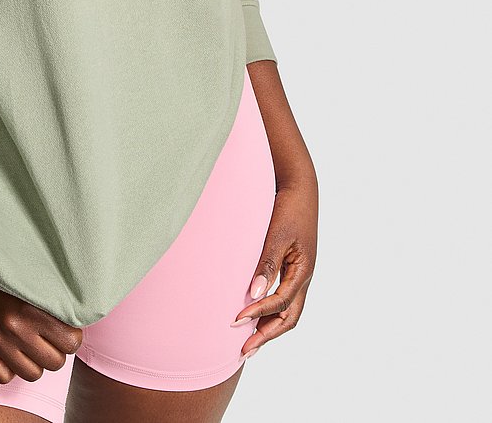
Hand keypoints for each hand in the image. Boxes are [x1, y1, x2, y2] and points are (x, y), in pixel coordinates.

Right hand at [0, 267, 83, 383]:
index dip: (72, 337)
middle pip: (54, 363)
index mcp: (34, 309)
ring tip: (32, 345)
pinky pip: (4, 378)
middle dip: (55, 351)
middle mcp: (14, 327)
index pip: (71, 343)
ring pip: (32, 375)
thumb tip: (83, 324)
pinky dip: (10, 368)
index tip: (66, 330)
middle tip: (49, 337)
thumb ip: (61, 304)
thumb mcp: (42, 282)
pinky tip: (12, 351)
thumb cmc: (16, 274)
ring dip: (35, 363)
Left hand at [231, 173, 317, 357]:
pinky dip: (270, 311)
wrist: (299, 187)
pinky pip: (284, 297)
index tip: (235, 321)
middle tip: (243, 350)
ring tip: (247, 341)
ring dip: (269, 327)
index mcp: (303, 270)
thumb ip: (266, 263)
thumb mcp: (277, 234)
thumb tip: (254, 294)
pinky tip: (254, 313)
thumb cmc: (288, 208)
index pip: (281, 303)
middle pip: (289, 317)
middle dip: (266, 335)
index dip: (258, 314)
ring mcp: (299, 273)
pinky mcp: (292, 267)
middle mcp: (303, 277)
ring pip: (288, 311)